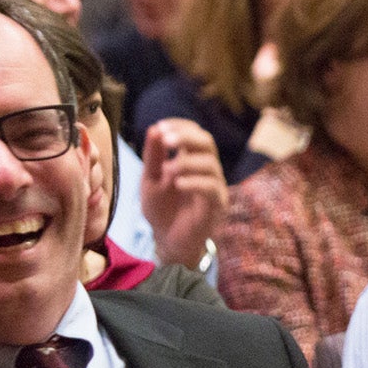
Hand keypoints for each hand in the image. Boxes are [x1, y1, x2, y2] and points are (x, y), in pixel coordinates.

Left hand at [139, 117, 227, 269]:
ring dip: (187, 162)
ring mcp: (214, 187)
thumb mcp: (150, 179)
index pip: (194, 133)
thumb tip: (154, 128)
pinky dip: (194, 182)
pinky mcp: (217, 206)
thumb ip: (152, 156)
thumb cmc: (160, 209)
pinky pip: (211, 188)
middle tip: (166, 140)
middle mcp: (207, 170)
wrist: (167, 241)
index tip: (160, 127)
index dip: (180, 126)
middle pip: (207, 142)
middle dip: (186, 137)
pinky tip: (178, 184)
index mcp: (192, 160)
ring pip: (211, 164)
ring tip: (167, 171)